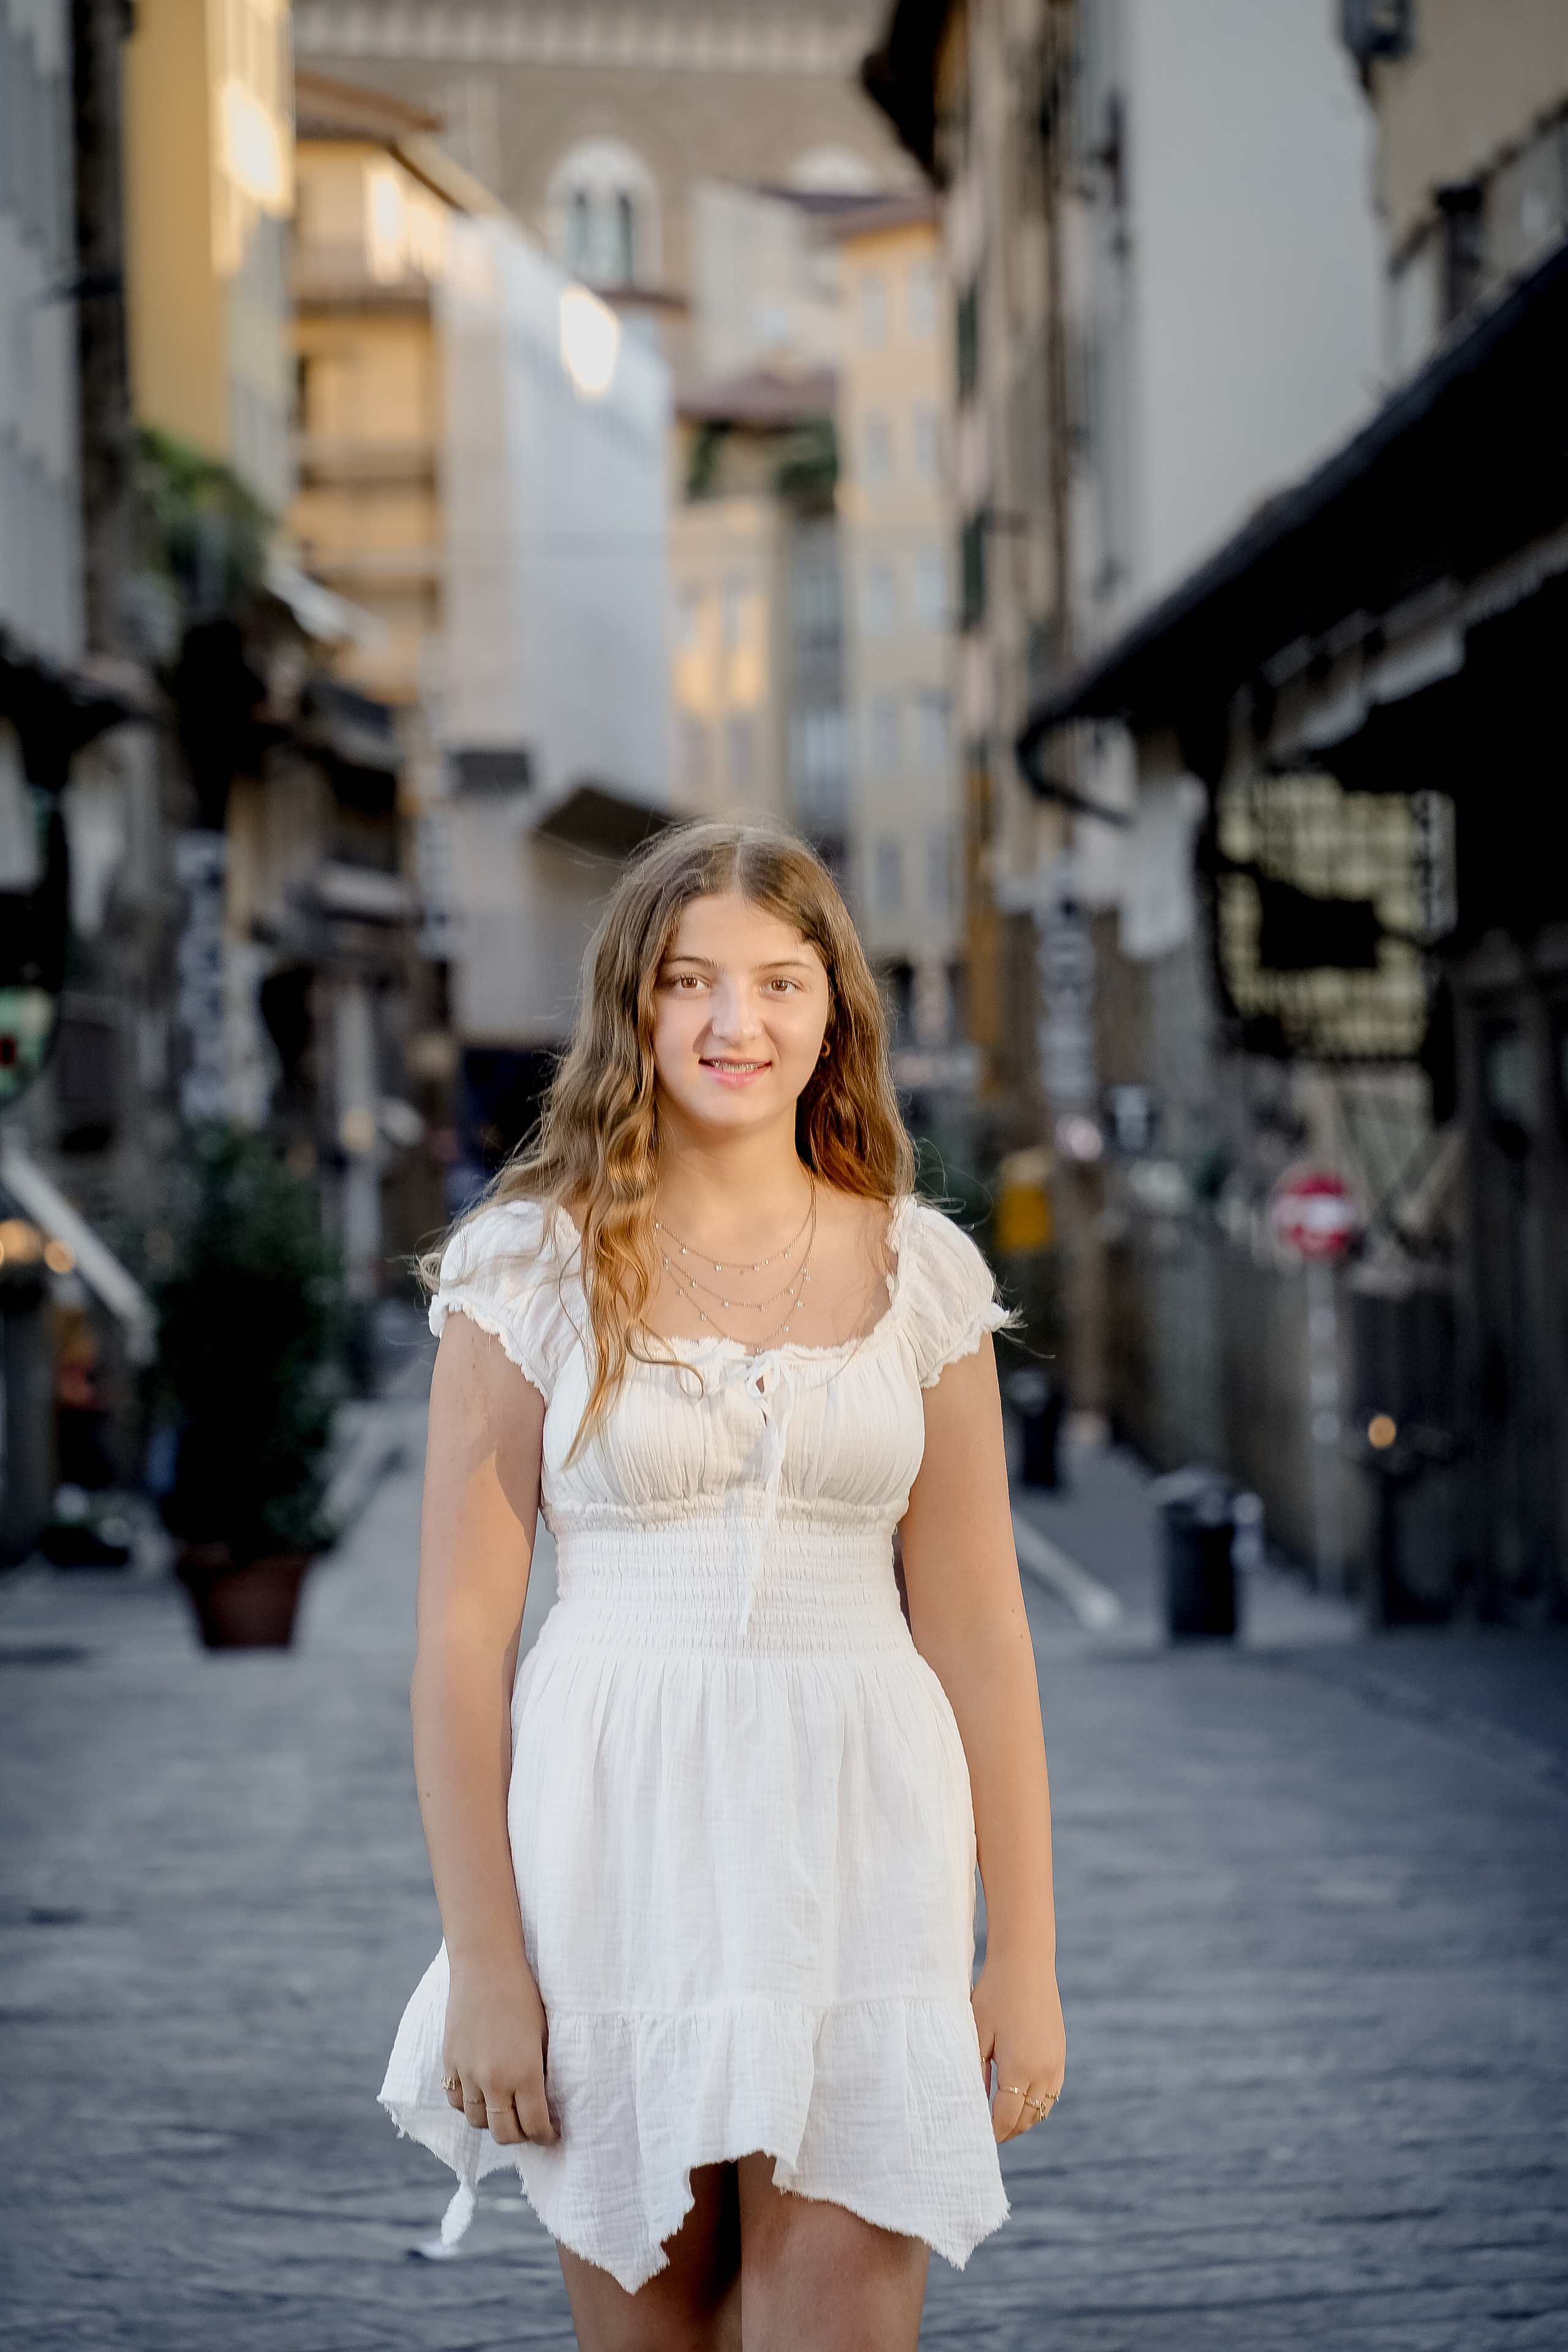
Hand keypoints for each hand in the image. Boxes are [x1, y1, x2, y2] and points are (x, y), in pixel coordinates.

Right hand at [443, 1947, 556, 2147]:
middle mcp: (494, 2080)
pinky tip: (482, 2096)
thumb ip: (542, 2072)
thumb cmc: (524, 1995)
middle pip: (504, 2133)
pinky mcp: (449, 2062)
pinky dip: (469, 2106)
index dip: (546, 2136)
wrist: (487, 1965)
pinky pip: (456, 2101)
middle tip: (530, 2127)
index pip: (534, 2125)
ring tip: (506, 2112)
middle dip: (521, 2136)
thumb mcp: (544, 2035)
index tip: (552, 2135)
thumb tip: (546, 2101)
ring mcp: (468, 2073)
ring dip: (493, 2123)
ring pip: (477, 2122)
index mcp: (524, 2073)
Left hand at [972, 1949, 1064, 2143]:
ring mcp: (1056, 2063)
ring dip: (1023, 2119)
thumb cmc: (994, 1995)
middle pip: (1026, 2119)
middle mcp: (1043, 2071)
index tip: (975, 2137)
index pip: (1006, 2119)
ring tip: (1001, 2119)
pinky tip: (1020, 2098)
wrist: (1026, 1963)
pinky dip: (1037, 2103)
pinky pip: (1052, 2093)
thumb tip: (972, 2103)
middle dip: (1007, 2130)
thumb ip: (975, 2072)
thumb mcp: (977, 2033)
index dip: (991, 2133)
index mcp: (1020, 2068)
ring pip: (1042, 2109)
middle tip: (986, 2132)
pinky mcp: (1060, 2054)